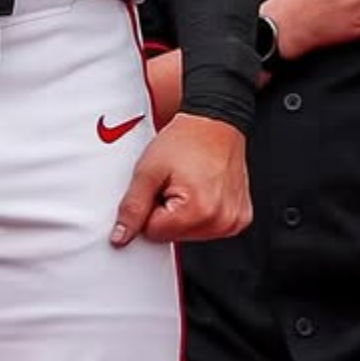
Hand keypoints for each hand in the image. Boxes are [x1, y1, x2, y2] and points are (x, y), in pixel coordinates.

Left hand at [110, 113, 251, 246]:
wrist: (214, 124)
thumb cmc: (186, 141)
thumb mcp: (148, 171)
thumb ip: (132, 207)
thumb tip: (121, 236)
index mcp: (199, 211)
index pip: (153, 232)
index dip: (148, 209)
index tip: (159, 187)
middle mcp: (221, 221)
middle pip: (172, 236)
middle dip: (166, 212)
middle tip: (174, 184)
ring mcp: (232, 222)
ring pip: (188, 234)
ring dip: (183, 214)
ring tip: (189, 185)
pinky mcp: (238, 219)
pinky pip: (208, 228)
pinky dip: (200, 213)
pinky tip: (202, 190)